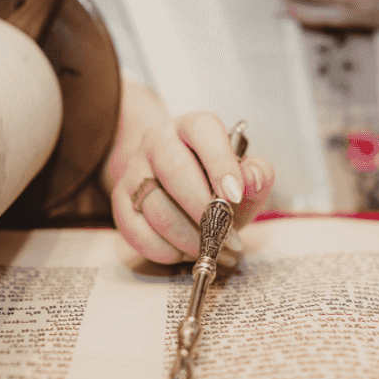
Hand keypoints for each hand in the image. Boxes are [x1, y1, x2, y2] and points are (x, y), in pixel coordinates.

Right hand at [107, 104, 273, 264]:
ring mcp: (135, 169)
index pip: (204, 132)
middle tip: (225, 235)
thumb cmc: (216, 181)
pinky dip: (165, 250)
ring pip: (155, 207)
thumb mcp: (245, 176)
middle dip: (203, 210)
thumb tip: (252, 179)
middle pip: (175, 171)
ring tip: (210, 248)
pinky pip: (136, 230)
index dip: (221, 164)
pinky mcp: (120, 200)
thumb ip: (257, 175)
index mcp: (193, 126)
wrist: (177, 185)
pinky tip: (184, 252)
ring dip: (187, 237)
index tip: (235, 196)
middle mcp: (158, 141)